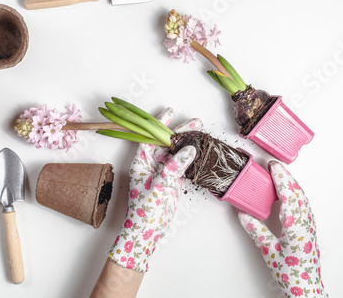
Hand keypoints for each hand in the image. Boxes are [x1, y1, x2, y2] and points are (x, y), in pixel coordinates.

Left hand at [108, 108, 200, 271]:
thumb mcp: (161, 184)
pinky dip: (190, 157)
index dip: (160, 124)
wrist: (149, 230)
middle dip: (179, 132)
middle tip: (195, 123)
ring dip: (186, 143)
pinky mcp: (171, 180)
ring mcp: (162, 172)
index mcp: (141, 162)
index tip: (170, 112)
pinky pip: (181, 164)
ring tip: (201, 133)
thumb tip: (189, 149)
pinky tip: (200, 150)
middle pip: (165, 143)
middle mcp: (151, 164)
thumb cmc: (146, 209)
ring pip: (175, 152)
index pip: (150, 137)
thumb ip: (175, 166)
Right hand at [239, 161, 326, 296]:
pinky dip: (293, 193)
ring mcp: (308, 224)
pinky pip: (302, 204)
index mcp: (295, 225)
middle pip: (297, 192)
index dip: (281, 177)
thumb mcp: (267, 250)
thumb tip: (244, 214)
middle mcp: (305, 222)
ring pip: (301, 197)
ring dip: (290, 184)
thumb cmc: (290, 272)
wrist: (304, 286)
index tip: (272, 165)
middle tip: (273, 166)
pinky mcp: (307, 228)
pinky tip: (287, 193)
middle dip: (285, 176)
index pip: (289, 193)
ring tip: (278, 175)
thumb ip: (255, 230)